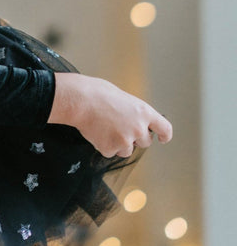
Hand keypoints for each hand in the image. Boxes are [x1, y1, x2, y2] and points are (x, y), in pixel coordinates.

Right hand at [47, 72, 172, 157]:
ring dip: (119, 143)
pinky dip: (104, 145)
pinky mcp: (111, 149)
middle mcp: (138, 128)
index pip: (164, 128)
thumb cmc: (97, 93)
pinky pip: (110, 152)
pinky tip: (97, 132)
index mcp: (144, 112)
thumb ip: (133, 111)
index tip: (163, 139)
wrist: (80, 101)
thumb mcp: (122, 97)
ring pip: (127, 150)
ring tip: (105, 128)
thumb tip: (132, 119)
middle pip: (145, 142)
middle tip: (120, 128)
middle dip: (135, 138)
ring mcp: (125, 141)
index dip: (165, 135)